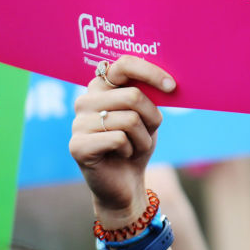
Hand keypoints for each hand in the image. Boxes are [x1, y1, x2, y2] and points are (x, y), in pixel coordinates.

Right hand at [69, 56, 175, 229]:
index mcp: (101, 86)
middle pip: (132, 96)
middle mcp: (85, 100)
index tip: (172, 86)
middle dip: (151, 118)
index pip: (124, 65)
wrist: (125, 184)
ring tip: (134, 147)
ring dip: (143, 138)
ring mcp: (78, 123)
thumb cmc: (137, 143)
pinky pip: (119, 139)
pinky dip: (130, 150)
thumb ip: (149, 94)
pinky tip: (122, 155)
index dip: (151, 72)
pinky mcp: (77, 146)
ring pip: (129, 119)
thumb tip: (167, 83)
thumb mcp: (147, 115)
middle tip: (148, 132)